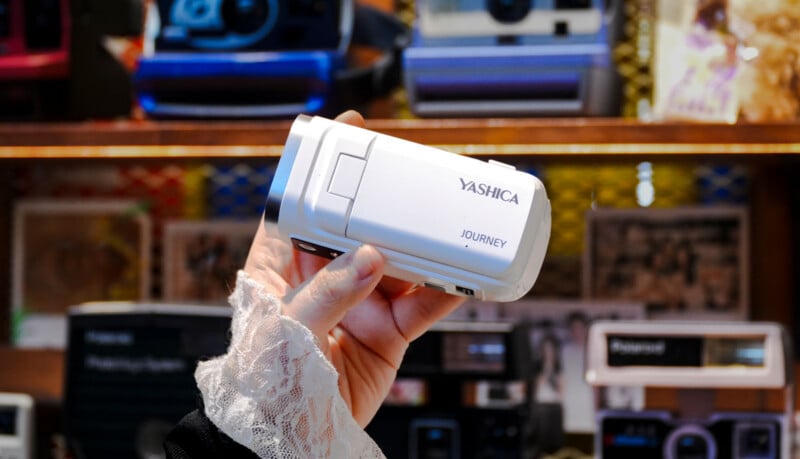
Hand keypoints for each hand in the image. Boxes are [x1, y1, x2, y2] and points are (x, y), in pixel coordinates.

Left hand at [244, 110, 464, 426]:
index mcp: (281, 265)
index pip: (300, 201)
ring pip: (399, 259)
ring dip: (424, 240)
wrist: (290, 440)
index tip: (351, 132)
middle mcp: (324, 278)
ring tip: (449, 216)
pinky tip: (464, 271)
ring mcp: (359, 303)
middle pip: (360, 224)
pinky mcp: (388, 332)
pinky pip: (424, 304)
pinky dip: (446, 288)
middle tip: (416, 173)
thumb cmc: (265, 383)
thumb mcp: (284, 329)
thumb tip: (369, 259)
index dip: (325, 166)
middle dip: (387, 199)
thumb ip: (325, 292)